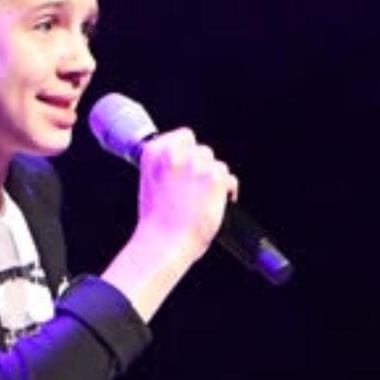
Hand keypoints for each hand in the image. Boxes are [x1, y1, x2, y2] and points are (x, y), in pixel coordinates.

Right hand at [136, 126, 237, 258]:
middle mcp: (175, 154)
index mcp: (154, 153)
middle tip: (197, 190)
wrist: (164, 243)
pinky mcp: (215, 178)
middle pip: (203, 150)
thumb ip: (166, 167)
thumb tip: (188, 163)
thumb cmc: (156, 222)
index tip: (191, 164)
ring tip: (205, 200)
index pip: (184, 136)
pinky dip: (227, 192)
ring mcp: (196, 165)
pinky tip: (217, 205)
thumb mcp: (150, 183)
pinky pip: (230, 179)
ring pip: (217, 164)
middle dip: (203, 168)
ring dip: (214, 180)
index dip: (190, 150)